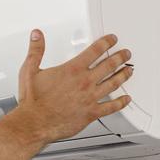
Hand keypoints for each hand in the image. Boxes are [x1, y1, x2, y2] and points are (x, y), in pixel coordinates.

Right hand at [16, 30, 132, 143]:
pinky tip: (126, 99)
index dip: (106, 42)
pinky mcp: (91, 113)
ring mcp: (90, 98)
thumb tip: (37, 36)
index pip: (95, 50)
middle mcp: (84, 82)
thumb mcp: (29, 70)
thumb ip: (36, 51)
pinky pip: (111, 107)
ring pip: (113, 83)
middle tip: (126, 54)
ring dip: (124, 75)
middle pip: (109, 65)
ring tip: (129, 71)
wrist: (35, 123)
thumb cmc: (33, 101)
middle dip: (120, 57)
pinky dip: (121, 103)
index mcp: (72, 70)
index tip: (112, 40)